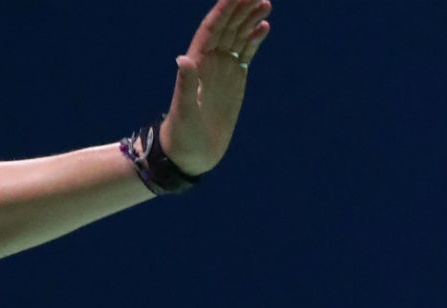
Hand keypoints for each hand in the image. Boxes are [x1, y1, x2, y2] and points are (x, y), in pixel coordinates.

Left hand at [162, 0, 271, 175]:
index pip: (210, 29)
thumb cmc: (181, 135)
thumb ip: (185, 85)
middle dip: (239, 8)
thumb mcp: (183, 111)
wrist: (190, 154)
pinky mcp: (234, 81)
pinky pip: (245, 54)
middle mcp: (208, 63)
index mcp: (196, 64)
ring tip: (264, 3)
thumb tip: (183, 58)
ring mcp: (222, 70)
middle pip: (226, 28)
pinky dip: (254, 39)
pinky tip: (264, 26)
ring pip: (237, 37)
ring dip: (249, 19)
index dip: (222, 10)